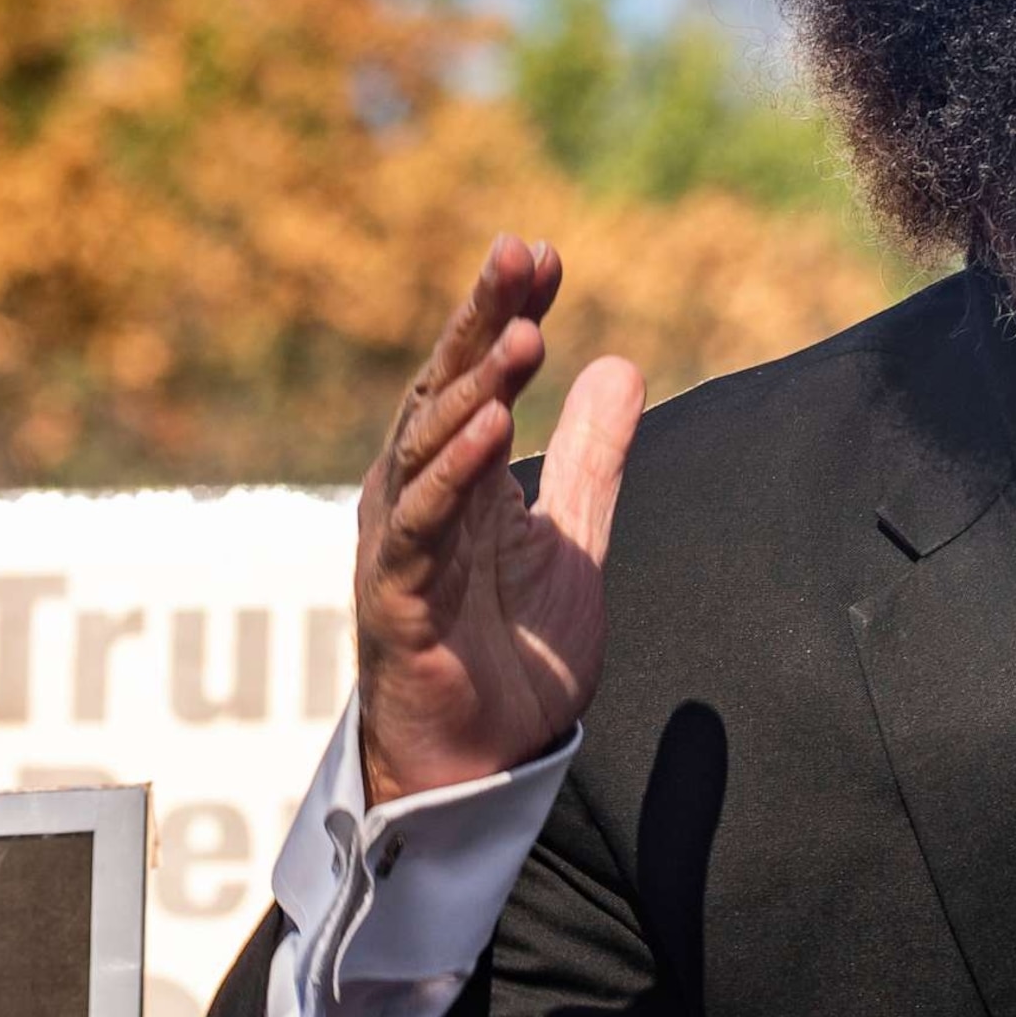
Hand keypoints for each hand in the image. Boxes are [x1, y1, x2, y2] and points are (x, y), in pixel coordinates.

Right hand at [355, 234, 643, 804]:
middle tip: (519, 253)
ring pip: (430, 445)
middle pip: (445, 387)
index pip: (479, 373)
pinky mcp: (397, 597)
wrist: (485, 763)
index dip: (506, 311)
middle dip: (481, 318)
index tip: (543, 253)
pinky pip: (420, 524)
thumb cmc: (510, 653)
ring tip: (525, 332)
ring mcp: (402, 543)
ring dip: (477, 386)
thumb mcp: (573, 537)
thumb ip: (592, 456)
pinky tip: (492, 429)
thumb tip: (619, 363)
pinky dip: (453, 473)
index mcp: (456, 475)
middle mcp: (418, 495)